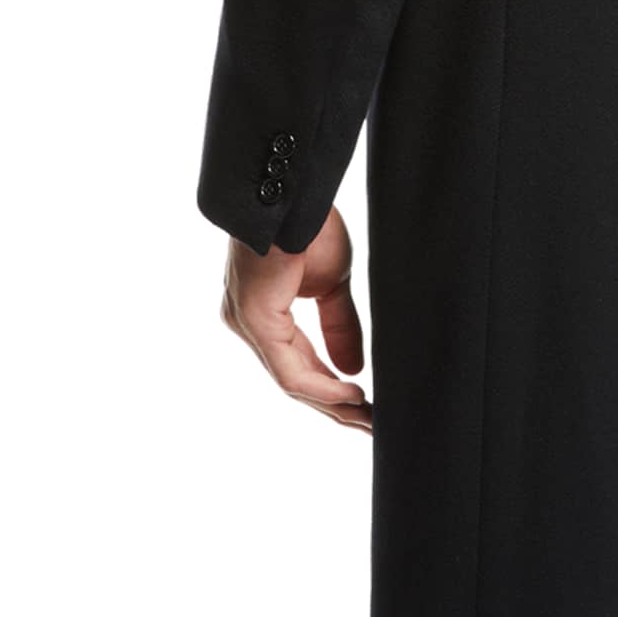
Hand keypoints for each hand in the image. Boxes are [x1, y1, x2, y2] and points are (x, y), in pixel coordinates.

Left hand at [221, 206, 371, 431]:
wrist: (292, 191)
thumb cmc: (307, 224)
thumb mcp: (332, 282)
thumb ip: (339, 326)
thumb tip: (353, 369)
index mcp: (265, 313)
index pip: (300, 364)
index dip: (334, 389)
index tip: (367, 406)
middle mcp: (249, 324)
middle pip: (295, 379)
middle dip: (335, 405)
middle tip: (370, 425)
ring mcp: (247, 323)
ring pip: (291, 379)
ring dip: (331, 402)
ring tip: (366, 417)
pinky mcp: (254, 320)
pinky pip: (288, 368)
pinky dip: (321, 385)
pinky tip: (349, 395)